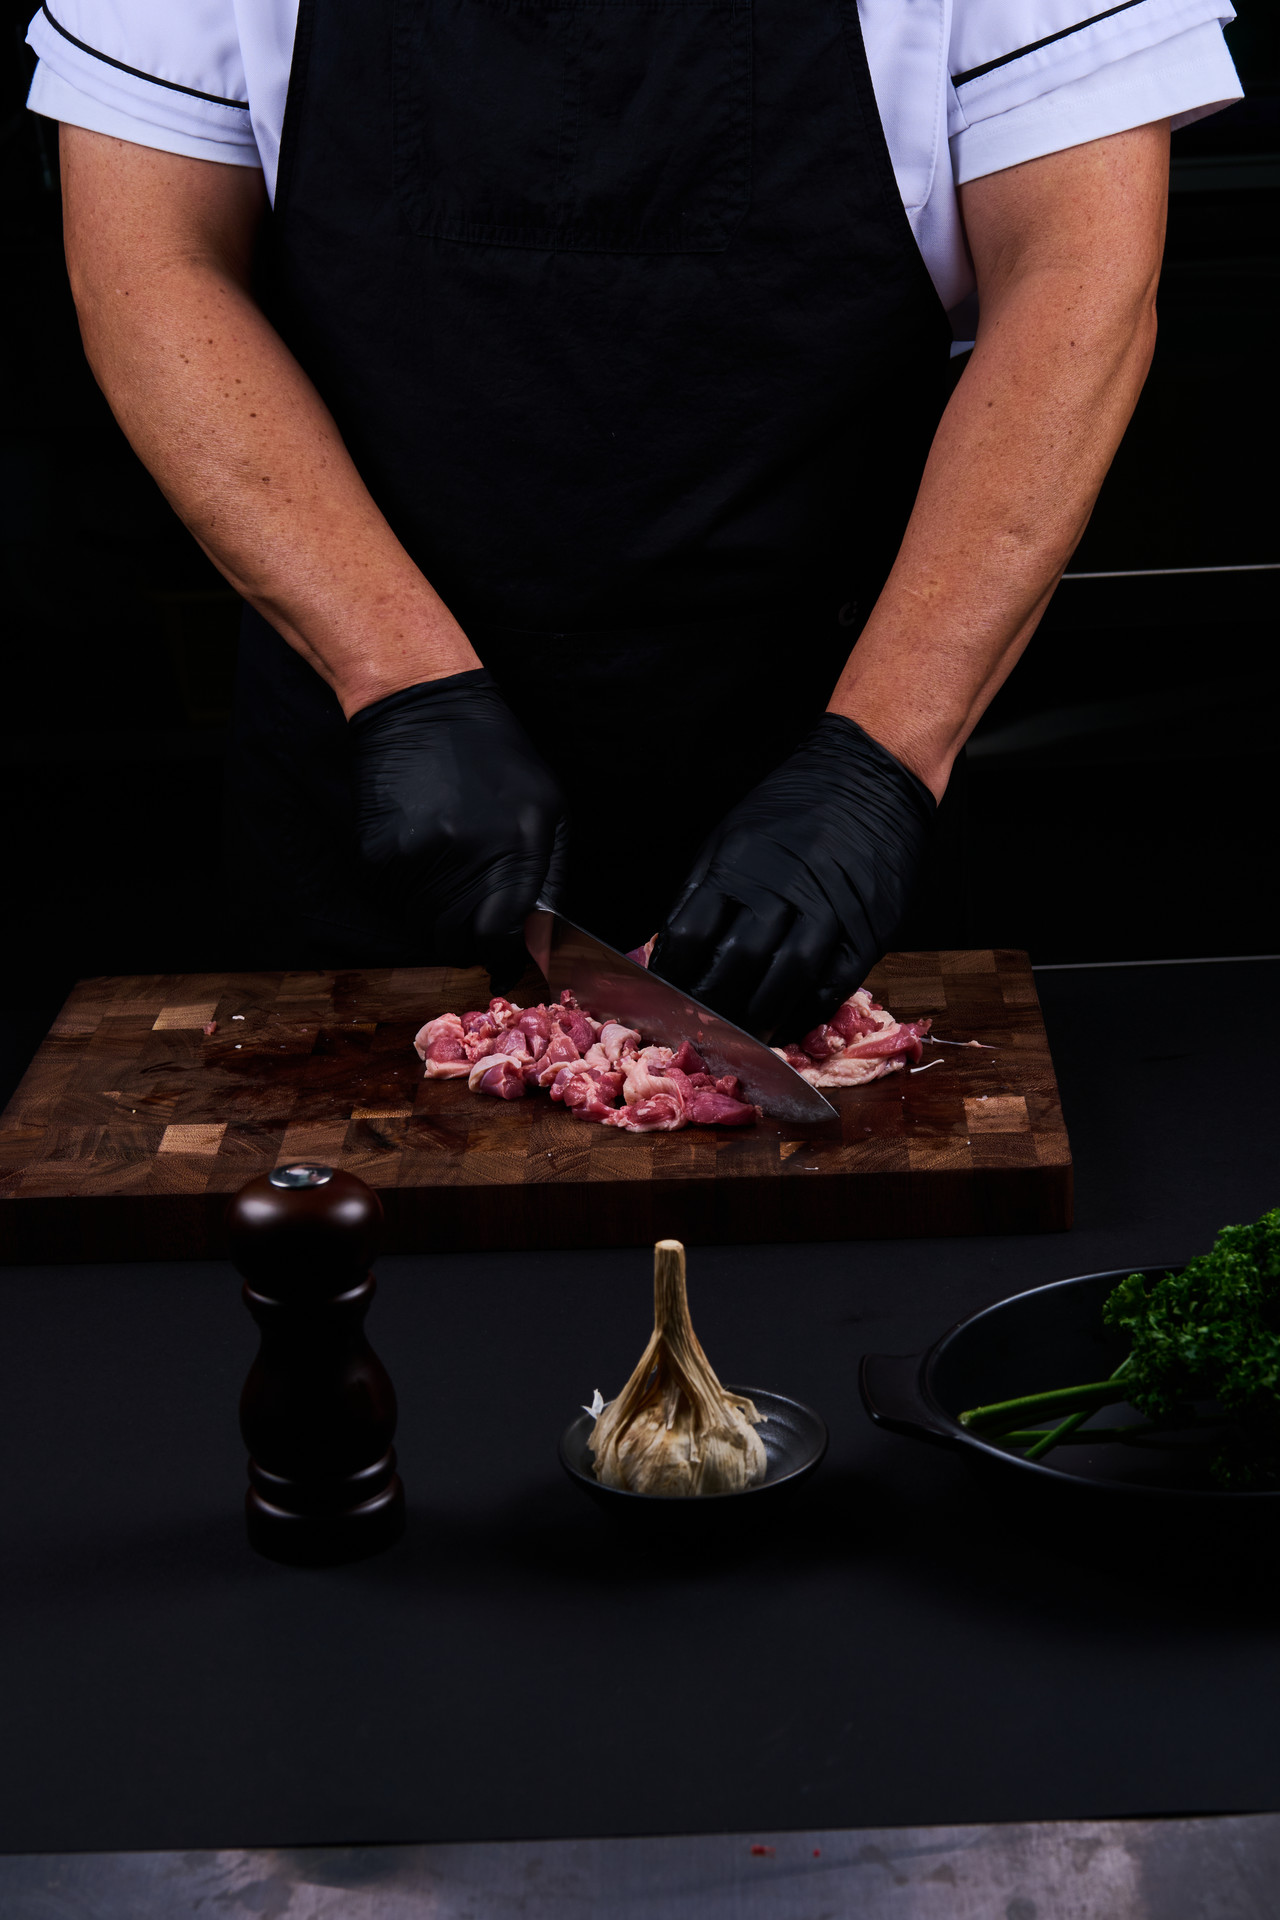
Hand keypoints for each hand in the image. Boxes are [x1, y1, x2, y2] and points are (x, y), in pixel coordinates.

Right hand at [349, 669, 566, 984]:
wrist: (423, 707)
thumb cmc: (496, 758)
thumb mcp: (547, 808)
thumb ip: (547, 876)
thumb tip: (538, 937)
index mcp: (515, 847)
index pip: (502, 936)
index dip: (501, 957)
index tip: (501, 961)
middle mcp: (464, 857)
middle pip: (458, 942)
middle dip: (469, 943)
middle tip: (474, 922)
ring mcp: (415, 858)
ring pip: (424, 927)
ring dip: (438, 918)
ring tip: (449, 875)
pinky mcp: (377, 855)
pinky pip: (395, 902)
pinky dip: (409, 894)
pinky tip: (422, 853)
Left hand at [651, 715, 934, 1038]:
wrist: (872, 776)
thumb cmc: (796, 806)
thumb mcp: (733, 833)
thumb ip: (704, 888)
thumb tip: (672, 946)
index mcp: (737, 864)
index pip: (689, 934)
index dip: (671, 974)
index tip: (662, 995)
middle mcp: (780, 890)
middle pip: (734, 964)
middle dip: (710, 1005)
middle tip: (698, 1029)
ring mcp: (827, 912)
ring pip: (784, 981)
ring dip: (758, 1018)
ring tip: (742, 1038)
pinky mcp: (866, 932)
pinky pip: (831, 986)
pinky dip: (806, 1013)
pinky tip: (788, 1023)